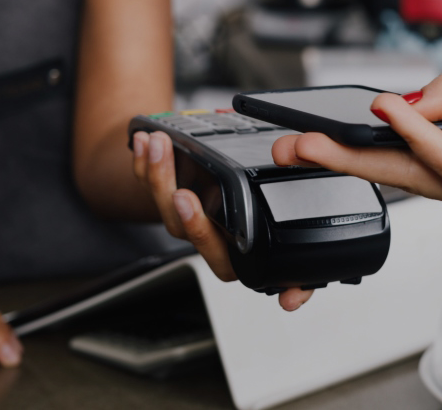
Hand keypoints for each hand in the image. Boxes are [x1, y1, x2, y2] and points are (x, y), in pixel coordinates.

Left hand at [131, 130, 313, 310]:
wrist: (236, 193)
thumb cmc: (265, 217)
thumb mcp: (290, 249)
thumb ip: (298, 281)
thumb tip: (295, 300)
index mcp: (232, 254)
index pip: (213, 253)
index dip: (201, 230)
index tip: (189, 202)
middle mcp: (205, 239)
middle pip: (182, 227)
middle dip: (175, 201)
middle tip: (181, 189)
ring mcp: (184, 220)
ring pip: (163, 204)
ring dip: (158, 173)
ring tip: (158, 144)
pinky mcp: (166, 198)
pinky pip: (147, 184)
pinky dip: (143, 162)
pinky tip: (142, 140)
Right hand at [271, 52, 441, 227]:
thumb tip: (403, 103)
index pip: (408, 125)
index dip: (370, 121)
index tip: (330, 114)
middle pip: (391, 158)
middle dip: (338, 154)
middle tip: (290, 148)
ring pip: (403, 173)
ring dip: (356, 156)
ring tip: (313, 144)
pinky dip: (416, 141)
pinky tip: (392, 116)